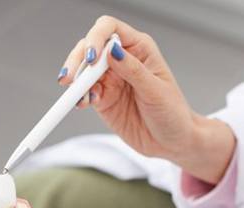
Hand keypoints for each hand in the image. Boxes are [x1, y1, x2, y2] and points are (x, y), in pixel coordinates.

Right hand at [59, 16, 234, 181]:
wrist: (171, 142)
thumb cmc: (172, 113)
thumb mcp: (156, 91)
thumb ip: (133, 71)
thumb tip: (112, 50)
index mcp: (139, 49)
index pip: (110, 29)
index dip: (96, 38)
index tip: (92, 58)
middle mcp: (122, 60)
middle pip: (90, 48)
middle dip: (78, 60)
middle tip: (71, 79)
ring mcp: (111, 80)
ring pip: (84, 71)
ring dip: (76, 81)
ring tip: (76, 96)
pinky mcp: (103, 100)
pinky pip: (85, 93)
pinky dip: (80, 97)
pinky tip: (82, 103)